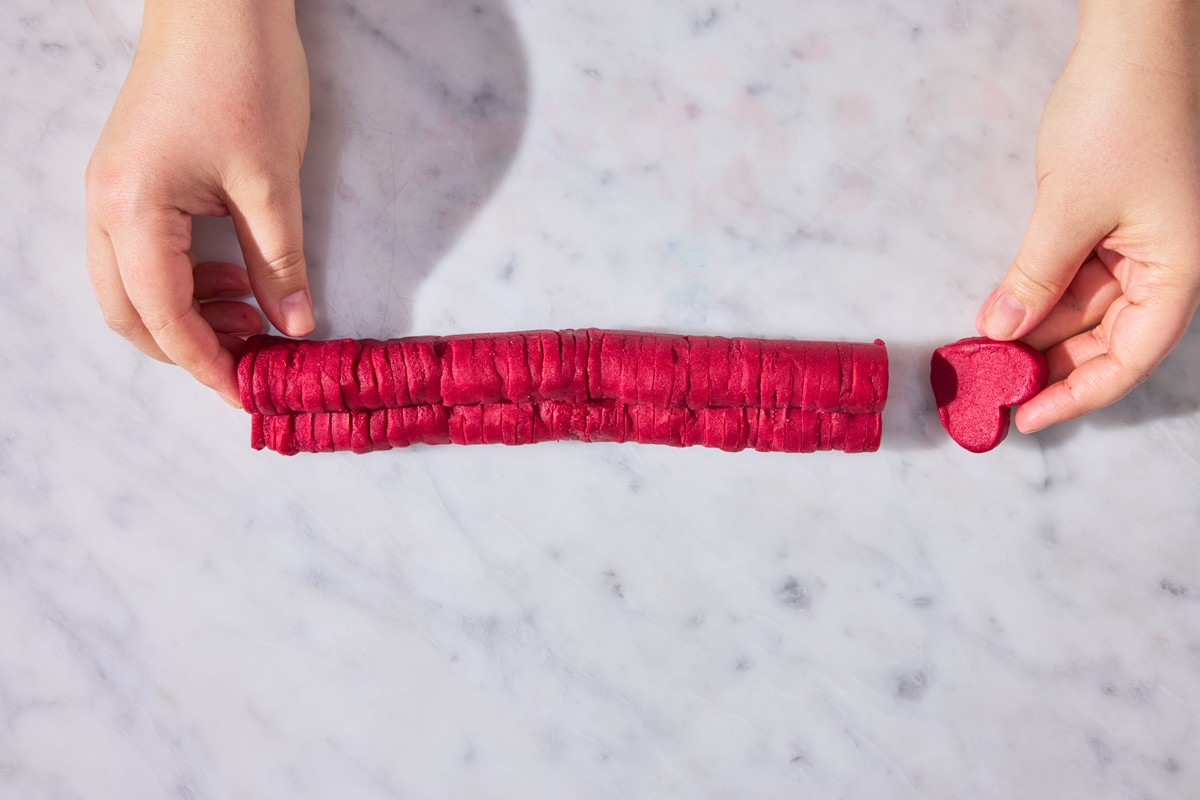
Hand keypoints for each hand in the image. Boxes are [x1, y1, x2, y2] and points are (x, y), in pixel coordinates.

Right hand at [86, 0, 311, 406]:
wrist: (218, 0)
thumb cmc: (244, 78)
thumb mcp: (273, 183)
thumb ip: (280, 263)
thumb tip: (294, 325)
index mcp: (133, 209)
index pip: (163, 317)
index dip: (206, 364)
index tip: (247, 393)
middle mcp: (105, 205)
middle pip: (129, 313)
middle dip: (187, 347)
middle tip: (251, 356)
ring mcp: (110, 190)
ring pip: (131, 286)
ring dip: (185, 315)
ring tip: (252, 313)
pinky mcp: (129, 177)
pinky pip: (142, 253)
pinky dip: (182, 281)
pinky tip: (233, 277)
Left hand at [976, 1, 1199, 432]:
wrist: (1131, 42)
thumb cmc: (1120, 117)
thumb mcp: (1069, 210)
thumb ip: (1035, 278)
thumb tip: (1001, 332)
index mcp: (1178, 271)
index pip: (1129, 358)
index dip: (1078, 394)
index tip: (1026, 418)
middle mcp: (1165, 266)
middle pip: (1108, 340)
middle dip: (1050, 367)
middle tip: (991, 390)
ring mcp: (1139, 246)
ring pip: (1086, 312)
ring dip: (1038, 335)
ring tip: (984, 359)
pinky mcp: (1112, 225)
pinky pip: (1075, 278)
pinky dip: (1039, 299)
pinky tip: (1001, 318)